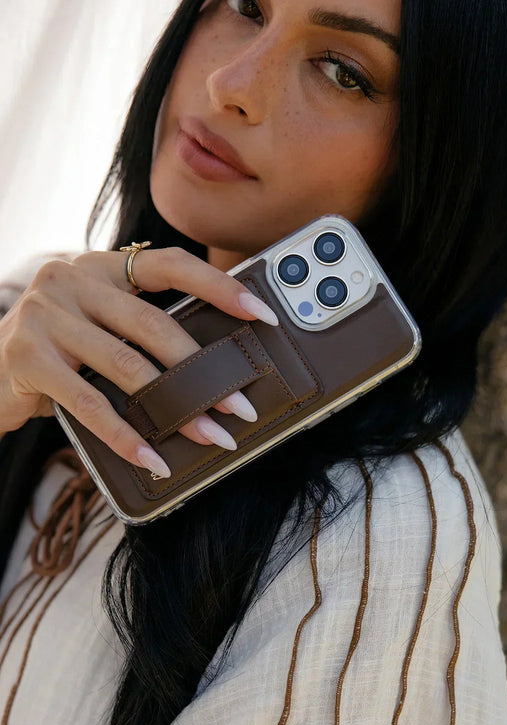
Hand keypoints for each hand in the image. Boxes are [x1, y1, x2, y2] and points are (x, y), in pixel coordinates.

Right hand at [0, 247, 277, 477]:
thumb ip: (141, 331)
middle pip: (154, 325)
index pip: (170, 265)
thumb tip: (215, 370)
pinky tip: (153, 459)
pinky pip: (90, 403)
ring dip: (176, 409)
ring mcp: (45, 316)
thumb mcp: (99, 325)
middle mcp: (70, 279)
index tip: (261, 313)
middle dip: (204, 371)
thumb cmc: (58, 349)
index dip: (219, 286)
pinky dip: (126, 437)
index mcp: (100, 267)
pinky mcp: (27, 357)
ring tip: (210, 437)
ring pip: (128, 367)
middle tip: (240, 406)